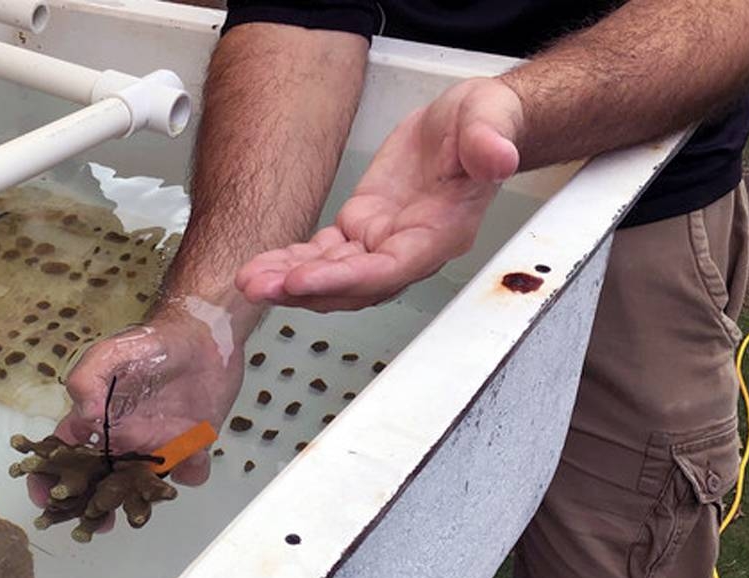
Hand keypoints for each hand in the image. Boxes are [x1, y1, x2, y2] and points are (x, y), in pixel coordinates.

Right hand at [26, 303, 243, 510]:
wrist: (202, 334)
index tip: (46, 499)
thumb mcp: (109, 352)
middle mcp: (125, 438)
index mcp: (97, 420)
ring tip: (138, 508)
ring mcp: (158, 443)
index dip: (50, 479)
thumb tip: (83, 415)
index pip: (65, 456)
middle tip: (96, 522)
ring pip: (144, 486)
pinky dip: (191, 471)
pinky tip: (191, 462)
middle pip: (102, 483)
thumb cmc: (150, 342)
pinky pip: (190, 469)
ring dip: (141, 501)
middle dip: (94, 507)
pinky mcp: (193, 442)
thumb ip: (87, 378)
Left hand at [235, 77, 523, 311]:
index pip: (389, 268)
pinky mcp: (363, 229)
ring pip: (333, 275)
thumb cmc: (483, 124)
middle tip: (259, 286)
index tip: (303, 281)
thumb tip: (498, 158)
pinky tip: (264, 265)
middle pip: (353, 284)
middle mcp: (409, 248)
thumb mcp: (490, 116)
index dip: (345, 279)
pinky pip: (324, 254)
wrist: (469, 123)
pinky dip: (293, 261)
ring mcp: (383, 242)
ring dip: (291, 282)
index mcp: (440, 232)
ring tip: (250, 280)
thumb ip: (490, 141)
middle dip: (305, 289)